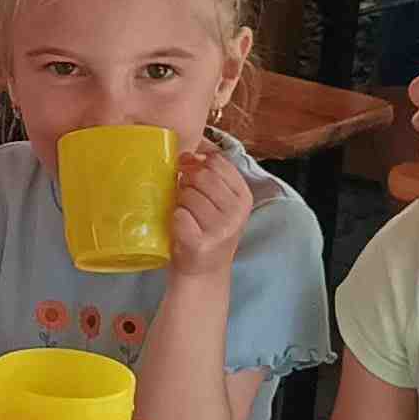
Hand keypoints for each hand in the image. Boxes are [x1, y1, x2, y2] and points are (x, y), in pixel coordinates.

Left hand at [166, 136, 252, 282]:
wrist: (203, 273)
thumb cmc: (206, 230)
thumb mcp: (220, 202)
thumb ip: (212, 175)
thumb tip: (192, 146)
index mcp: (244, 197)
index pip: (218, 162)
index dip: (197, 160)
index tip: (185, 166)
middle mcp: (236, 213)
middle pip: (202, 176)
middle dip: (186, 182)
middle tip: (183, 196)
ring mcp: (220, 229)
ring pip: (187, 195)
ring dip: (179, 202)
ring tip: (184, 215)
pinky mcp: (201, 243)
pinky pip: (178, 215)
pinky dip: (174, 219)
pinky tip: (181, 228)